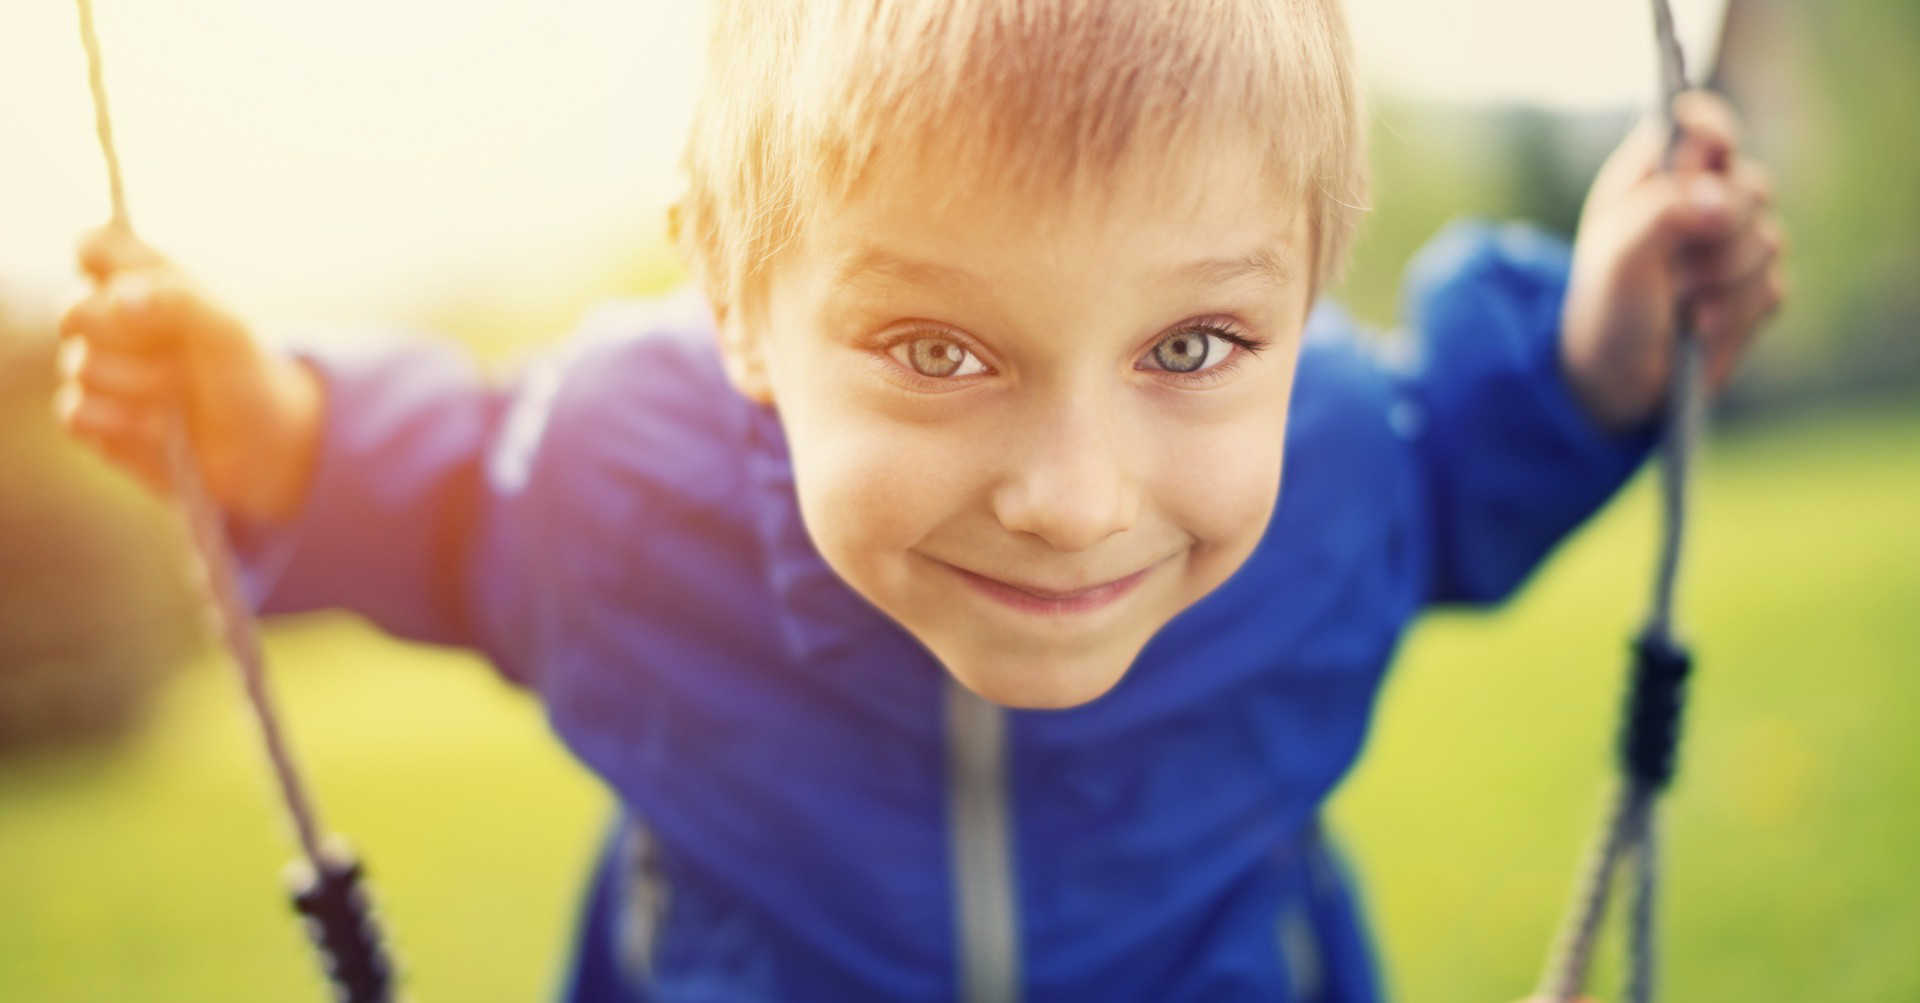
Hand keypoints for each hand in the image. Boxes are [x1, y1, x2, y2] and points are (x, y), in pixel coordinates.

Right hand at [54, 224, 322, 523]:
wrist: (259, 448)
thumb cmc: (246, 377)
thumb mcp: (229, 333)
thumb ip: (180, 302)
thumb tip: (121, 297)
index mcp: (146, 284)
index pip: (94, 247)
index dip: (101, 264)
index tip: (136, 289)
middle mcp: (113, 322)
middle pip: (72, 311)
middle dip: (128, 340)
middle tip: (181, 357)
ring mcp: (97, 370)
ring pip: (80, 367)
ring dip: (141, 387)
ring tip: (182, 395)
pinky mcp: (93, 418)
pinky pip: (76, 413)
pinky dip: (125, 424)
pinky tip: (160, 428)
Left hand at [1559, 90, 1786, 429]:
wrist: (1616, 379)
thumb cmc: (1606, 306)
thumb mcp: (1618, 258)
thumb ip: (1662, 216)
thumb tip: (1717, 198)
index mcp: (1656, 176)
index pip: (1697, 124)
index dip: (1711, 129)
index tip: (1714, 147)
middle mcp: (1701, 200)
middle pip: (1751, 184)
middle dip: (1719, 231)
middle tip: (1675, 266)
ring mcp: (1735, 242)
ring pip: (1769, 240)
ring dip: (1720, 281)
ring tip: (1677, 303)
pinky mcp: (1756, 288)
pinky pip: (1771, 289)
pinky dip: (1732, 313)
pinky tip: (1697, 327)